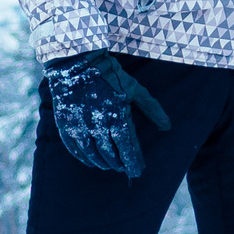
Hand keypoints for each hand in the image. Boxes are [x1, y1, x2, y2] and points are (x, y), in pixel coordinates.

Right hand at [42, 50, 171, 177]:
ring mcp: (80, 126)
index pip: (127, 148)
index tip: (138, 170)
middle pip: (110, 154)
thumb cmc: (110, 75)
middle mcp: (98, 126)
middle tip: (124, 168)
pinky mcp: (66, 124)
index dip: (133, 162)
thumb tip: (167, 127)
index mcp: (117, 117)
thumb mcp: (135, 89)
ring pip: (93, 154)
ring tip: (109, 166)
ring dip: (102, 163)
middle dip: (119, 163)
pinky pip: (75, 148)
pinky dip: (83, 157)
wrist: (76, 62)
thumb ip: (152, 109)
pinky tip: (89, 160)